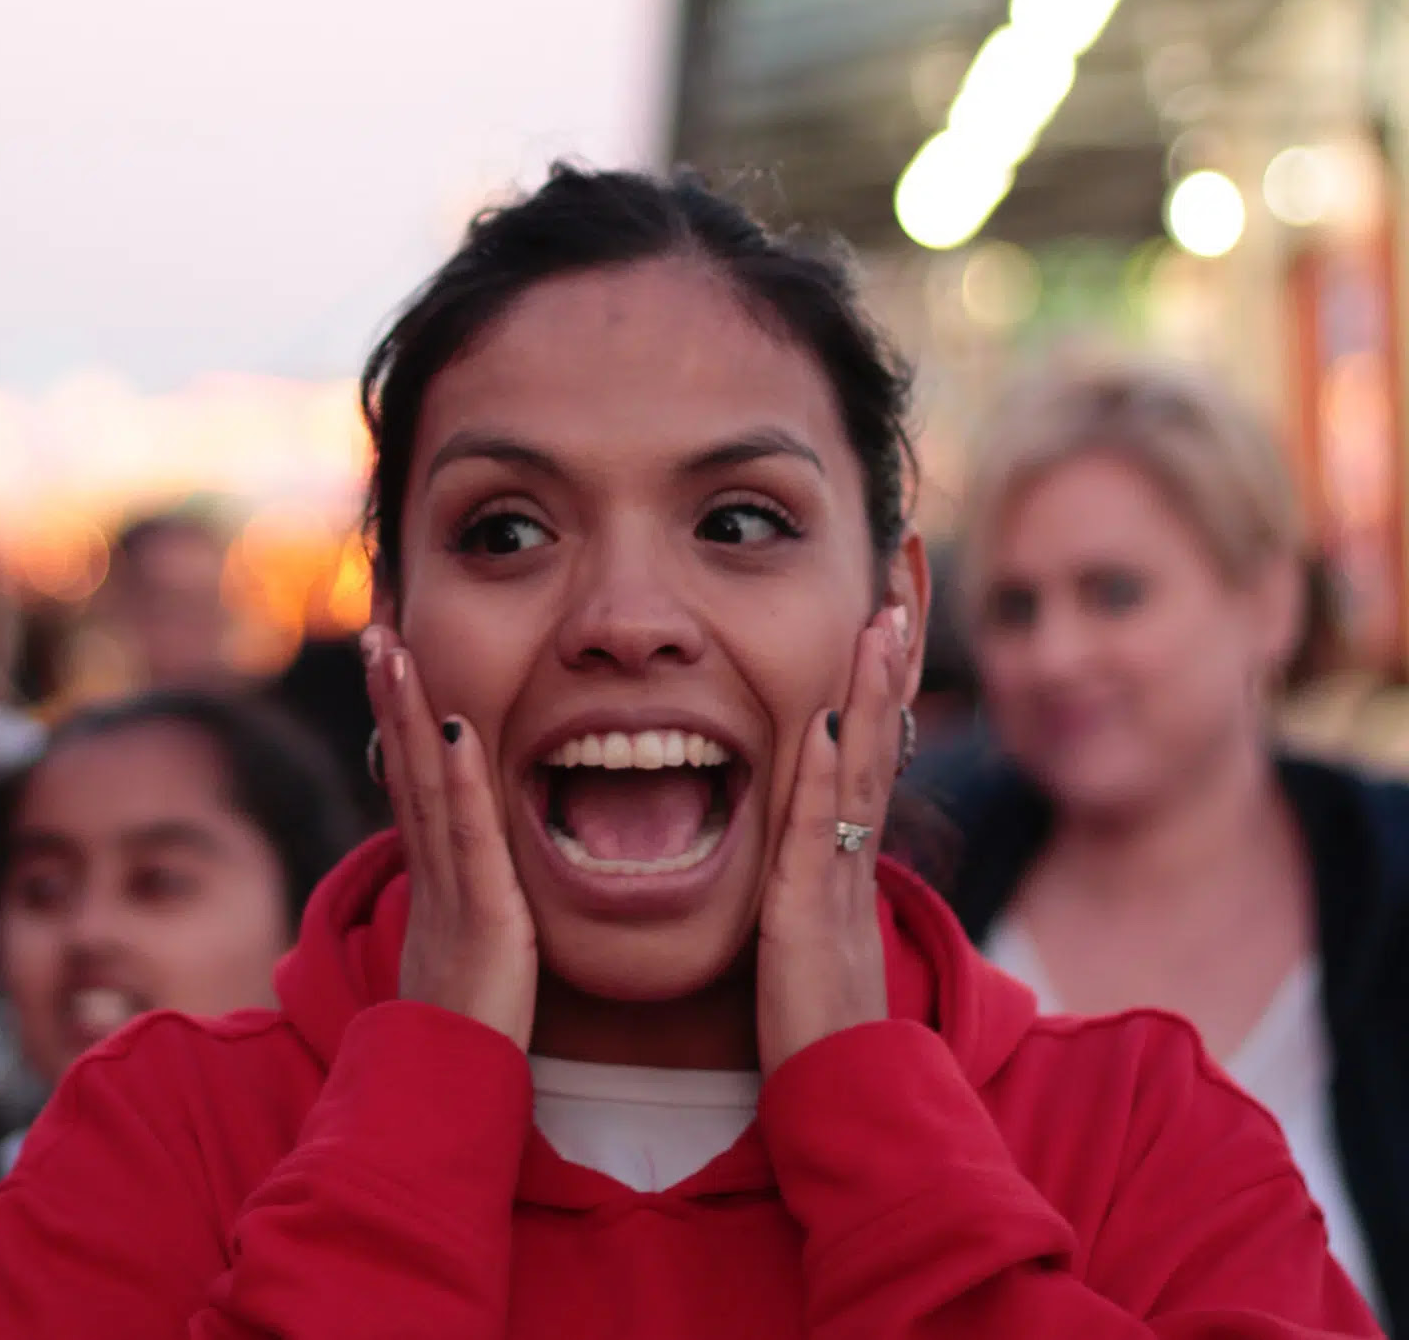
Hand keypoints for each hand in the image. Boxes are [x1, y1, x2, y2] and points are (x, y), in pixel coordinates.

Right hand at [363, 626, 537, 1048]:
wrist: (444, 1095)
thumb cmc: (461, 1033)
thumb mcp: (460, 952)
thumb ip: (466, 905)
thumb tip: (471, 872)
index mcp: (432, 879)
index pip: (411, 782)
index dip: (400, 720)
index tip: (392, 662)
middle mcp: (431, 874)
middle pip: (404, 767)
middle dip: (391, 695)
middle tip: (378, 629)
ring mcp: (451, 891)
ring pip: (424, 785)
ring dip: (408, 712)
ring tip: (394, 649)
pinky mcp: (482, 915)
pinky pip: (469, 836)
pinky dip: (460, 778)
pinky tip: (456, 727)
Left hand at [756, 606, 909, 1074]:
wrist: (839, 1096)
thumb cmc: (814, 1025)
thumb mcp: (810, 937)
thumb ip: (807, 888)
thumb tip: (800, 849)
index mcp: (846, 863)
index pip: (863, 758)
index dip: (873, 694)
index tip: (878, 627)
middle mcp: (852, 861)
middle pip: (875, 747)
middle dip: (884, 672)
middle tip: (894, 598)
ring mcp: (837, 884)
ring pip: (858, 773)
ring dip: (866, 698)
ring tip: (877, 627)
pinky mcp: (809, 916)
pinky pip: (815, 833)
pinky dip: (819, 775)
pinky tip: (818, 725)